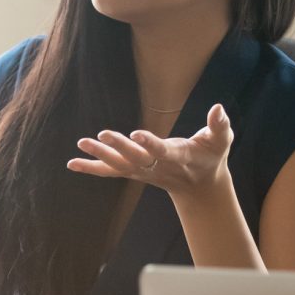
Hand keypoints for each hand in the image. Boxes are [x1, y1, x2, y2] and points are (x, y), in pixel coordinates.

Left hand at [67, 103, 235, 198]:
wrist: (200, 186)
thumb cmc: (211, 157)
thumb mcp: (222, 140)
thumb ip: (219, 125)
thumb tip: (218, 109)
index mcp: (179, 157)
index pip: (162, 151)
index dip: (150, 144)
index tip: (136, 134)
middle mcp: (158, 166)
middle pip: (136, 158)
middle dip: (119, 147)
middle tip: (101, 135)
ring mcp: (144, 171)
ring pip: (120, 165)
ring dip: (99, 156)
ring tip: (81, 144)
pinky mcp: (135, 172)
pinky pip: (111, 172)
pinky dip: (92, 168)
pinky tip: (72, 163)